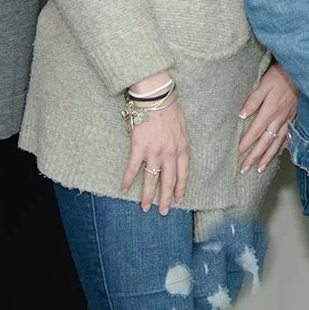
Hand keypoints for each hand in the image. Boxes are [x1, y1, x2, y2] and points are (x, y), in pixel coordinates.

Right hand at [124, 78, 188, 214]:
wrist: (156, 98)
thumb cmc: (170, 109)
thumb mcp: (184, 127)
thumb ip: (183, 144)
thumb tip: (183, 157)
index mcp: (183, 148)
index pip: (183, 174)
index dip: (181, 189)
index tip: (179, 200)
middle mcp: (170, 153)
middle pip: (169, 181)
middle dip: (166, 198)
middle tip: (164, 212)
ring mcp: (154, 152)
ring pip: (151, 179)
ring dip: (148, 195)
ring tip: (146, 207)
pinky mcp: (139, 148)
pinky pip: (133, 168)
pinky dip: (128, 180)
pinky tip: (124, 190)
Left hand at [235, 64, 298, 173]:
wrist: (304, 73)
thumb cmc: (282, 75)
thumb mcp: (264, 84)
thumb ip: (253, 100)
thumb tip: (241, 115)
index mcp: (270, 111)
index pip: (255, 131)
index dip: (246, 143)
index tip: (239, 153)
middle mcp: (279, 119)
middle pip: (265, 142)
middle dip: (254, 157)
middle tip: (244, 169)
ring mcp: (289, 120)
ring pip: (277, 143)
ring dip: (268, 157)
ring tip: (260, 168)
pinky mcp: (295, 118)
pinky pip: (288, 137)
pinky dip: (282, 147)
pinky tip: (278, 153)